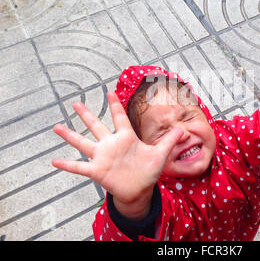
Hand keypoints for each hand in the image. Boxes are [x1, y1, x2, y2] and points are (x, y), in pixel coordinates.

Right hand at [52, 91, 182, 215]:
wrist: (140, 189)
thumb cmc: (148, 171)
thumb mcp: (160, 154)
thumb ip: (170, 141)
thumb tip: (183, 129)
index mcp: (126, 138)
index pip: (119, 117)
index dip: (115, 105)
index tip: (109, 92)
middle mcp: (111, 144)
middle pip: (96, 126)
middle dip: (86, 114)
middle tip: (76, 102)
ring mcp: (102, 157)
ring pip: (83, 143)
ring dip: (70, 135)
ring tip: (56, 126)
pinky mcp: (97, 171)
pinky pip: (79, 167)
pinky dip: (67, 165)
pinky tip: (54, 161)